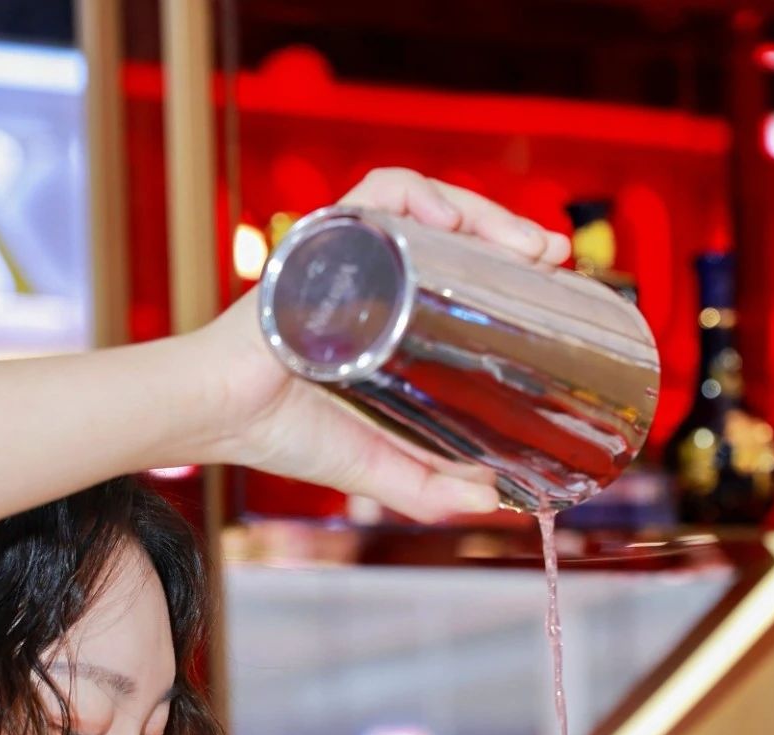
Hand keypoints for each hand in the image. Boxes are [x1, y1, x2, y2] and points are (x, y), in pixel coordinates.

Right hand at [191, 167, 570, 520]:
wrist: (219, 418)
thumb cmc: (279, 432)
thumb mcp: (373, 467)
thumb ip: (428, 488)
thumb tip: (494, 500)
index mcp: (388, 313)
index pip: (460, 270)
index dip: (511, 269)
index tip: (554, 283)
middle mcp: (371, 273)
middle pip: (455, 231)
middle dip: (511, 233)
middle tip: (551, 256)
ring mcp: (347, 253)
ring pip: (427, 203)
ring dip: (482, 210)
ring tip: (519, 241)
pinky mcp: (321, 241)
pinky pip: (376, 195)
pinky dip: (418, 195)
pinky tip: (449, 219)